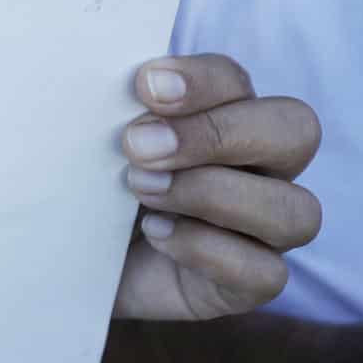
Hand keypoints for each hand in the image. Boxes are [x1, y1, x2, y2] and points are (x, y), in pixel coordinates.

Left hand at [112, 54, 320, 320]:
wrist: (66, 257)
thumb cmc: (87, 181)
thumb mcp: (92, 138)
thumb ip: (109, 106)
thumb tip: (100, 81)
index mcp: (224, 112)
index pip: (237, 80)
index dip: (199, 80)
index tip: (143, 87)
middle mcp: (260, 166)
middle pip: (295, 131)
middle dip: (215, 133)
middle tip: (137, 145)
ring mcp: (263, 228)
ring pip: (296, 209)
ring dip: (212, 193)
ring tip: (141, 189)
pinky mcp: (248, 282)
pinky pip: (266, 272)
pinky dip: (208, 250)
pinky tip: (156, 233)